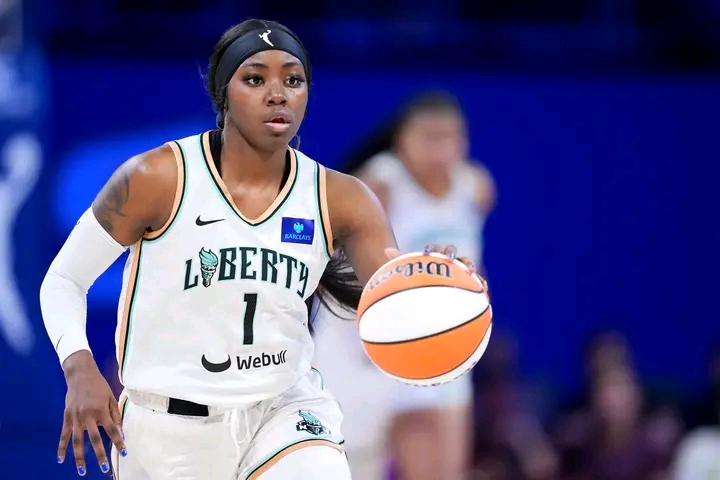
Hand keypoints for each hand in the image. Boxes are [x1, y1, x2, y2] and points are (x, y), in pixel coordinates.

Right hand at [59, 351, 125, 475]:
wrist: (80, 374)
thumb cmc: (99, 385)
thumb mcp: (111, 397)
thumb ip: (115, 414)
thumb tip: (120, 431)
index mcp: (101, 411)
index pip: (112, 430)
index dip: (119, 442)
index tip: (124, 453)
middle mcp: (88, 416)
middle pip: (95, 439)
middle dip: (100, 455)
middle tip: (105, 468)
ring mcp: (75, 418)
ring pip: (78, 442)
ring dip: (79, 458)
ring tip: (82, 471)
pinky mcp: (66, 418)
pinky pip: (64, 435)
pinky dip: (61, 448)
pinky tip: (61, 459)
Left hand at [385, 244, 489, 293]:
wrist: (434, 283)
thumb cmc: (421, 275)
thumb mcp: (411, 269)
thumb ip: (401, 260)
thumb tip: (385, 250)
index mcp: (436, 255)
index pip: (435, 248)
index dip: (432, 249)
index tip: (426, 253)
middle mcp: (449, 260)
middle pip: (453, 252)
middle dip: (452, 254)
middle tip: (448, 259)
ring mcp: (460, 269)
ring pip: (467, 264)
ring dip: (470, 267)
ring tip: (472, 272)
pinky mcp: (468, 280)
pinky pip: (476, 281)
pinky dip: (480, 283)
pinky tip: (484, 290)